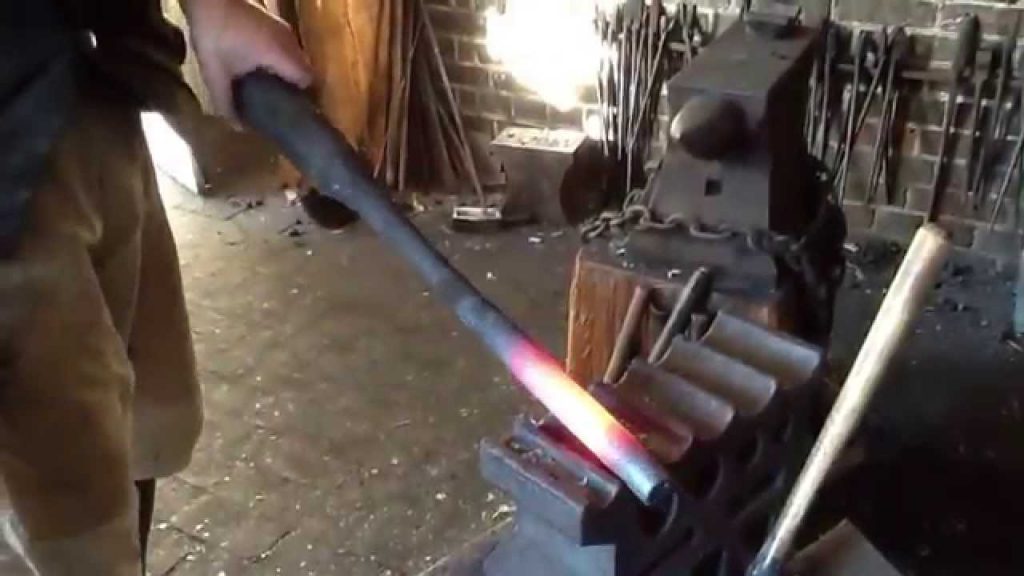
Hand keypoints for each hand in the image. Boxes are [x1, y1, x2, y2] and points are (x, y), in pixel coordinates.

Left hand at [183, 0, 313, 118]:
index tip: (291, 109)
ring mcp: (283, 29)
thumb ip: (226, 102)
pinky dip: (280, 59)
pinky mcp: (274, 22)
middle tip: (279, 102)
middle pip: (304, 69)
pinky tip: (261, 65)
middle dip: (294, 86)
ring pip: (295, 57)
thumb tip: (237, 127)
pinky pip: (286, 46)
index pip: (307, 80)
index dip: (302, 96)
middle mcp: (288, 41)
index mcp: (280, 54)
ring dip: (286, 71)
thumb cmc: (213, 33)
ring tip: (270, 86)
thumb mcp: (215, 72)